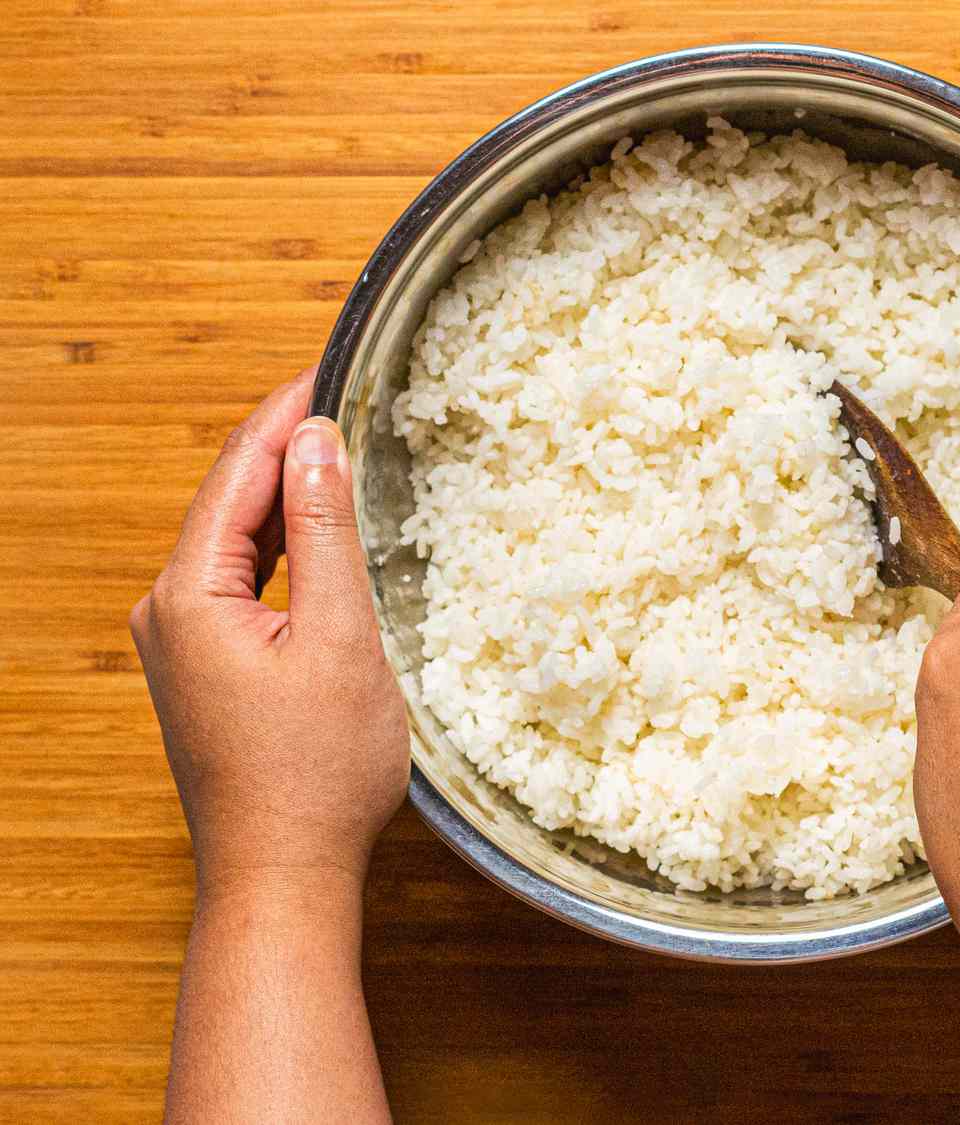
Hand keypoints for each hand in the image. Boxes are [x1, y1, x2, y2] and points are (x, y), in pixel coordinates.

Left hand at [130, 370, 408, 899]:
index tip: (330, 365)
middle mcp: (167, 610)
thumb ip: (326, 532)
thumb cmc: (317, 768)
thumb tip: (316, 442)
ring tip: (342, 448)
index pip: (237, 474)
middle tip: (347, 394)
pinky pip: (240, 580)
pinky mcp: (204, 666)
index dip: (284, 414)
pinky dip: (281, 546)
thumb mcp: (339, 637)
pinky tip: (318, 531)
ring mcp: (180, 641)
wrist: (283, 870)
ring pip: (235, 540)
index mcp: (188, 595)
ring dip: (287, 496)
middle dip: (286, 445)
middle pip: (229, 501)